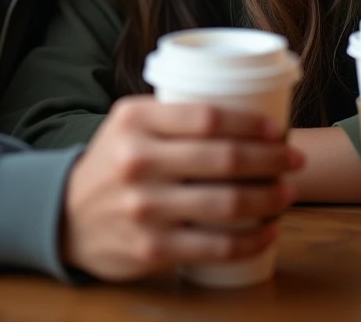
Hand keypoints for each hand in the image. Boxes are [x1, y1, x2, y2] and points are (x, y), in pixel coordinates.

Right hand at [61, 95, 303, 280]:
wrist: (65, 216)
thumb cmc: (114, 162)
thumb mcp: (130, 123)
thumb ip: (173, 114)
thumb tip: (246, 112)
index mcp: (135, 120)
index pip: (208, 116)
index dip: (252, 123)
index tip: (278, 129)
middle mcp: (137, 160)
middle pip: (225, 159)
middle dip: (271, 160)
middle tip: (295, 159)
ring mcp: (145, 208)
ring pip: (226, 203)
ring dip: (269, 198)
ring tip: (287, 192)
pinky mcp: (152, 249)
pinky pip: (216, 246)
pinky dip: (250, 239)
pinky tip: (267, 230)